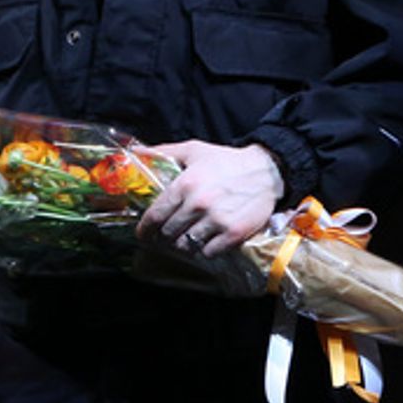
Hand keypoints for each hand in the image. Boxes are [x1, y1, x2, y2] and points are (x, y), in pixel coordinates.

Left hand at [136, 140, 283, 256]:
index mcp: (185, 184)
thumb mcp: (193, 150)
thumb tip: (136, 151)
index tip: (142, 234)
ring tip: (184, 238)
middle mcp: (198, 204)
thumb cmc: (225, 160)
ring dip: (183, 244)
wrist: (266, 170)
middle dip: (164, 236)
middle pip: (169, 232)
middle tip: (165, 235)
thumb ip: (163, 152)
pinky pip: (208, 252)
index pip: (155, 215)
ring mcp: (217, 220)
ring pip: (187, 245)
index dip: (145, 229)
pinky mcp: (234, 233)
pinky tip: (204, 242)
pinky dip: (203, 250)